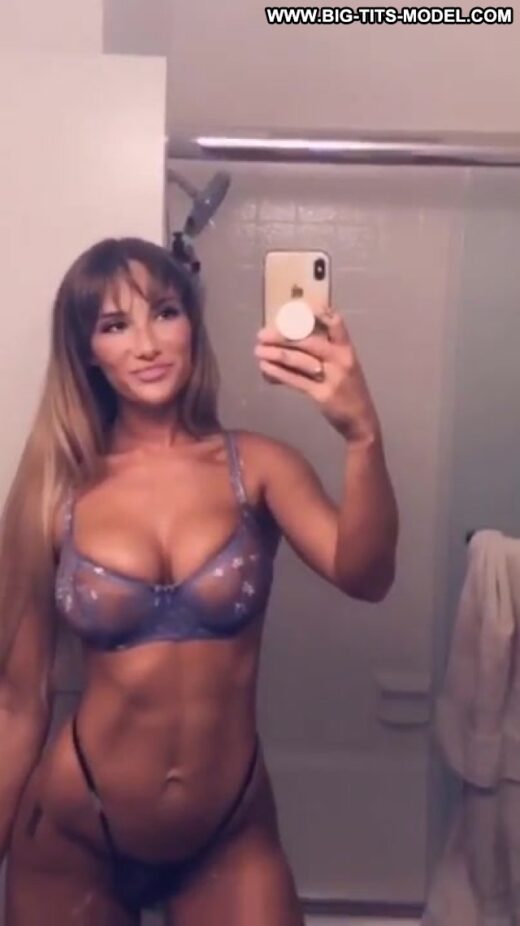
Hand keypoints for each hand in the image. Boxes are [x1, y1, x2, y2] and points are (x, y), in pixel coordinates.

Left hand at [254, 306, 380, 442]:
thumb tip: (289, 340)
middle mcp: (341, 359)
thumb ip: (324, 353)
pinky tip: (265, 368)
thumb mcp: (343, 366)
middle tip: (262, 334)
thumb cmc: (348, 390)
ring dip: (276, 354)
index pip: (335, 322)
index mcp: (347, 348)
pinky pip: (296, 380)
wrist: (361, 420)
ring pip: (299, 360)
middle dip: (282, 336)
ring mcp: (333, 377)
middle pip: (309, 341)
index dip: (317, 311)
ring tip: (258, 351)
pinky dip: (278, 373)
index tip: (295, 308)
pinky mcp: (322, 395)